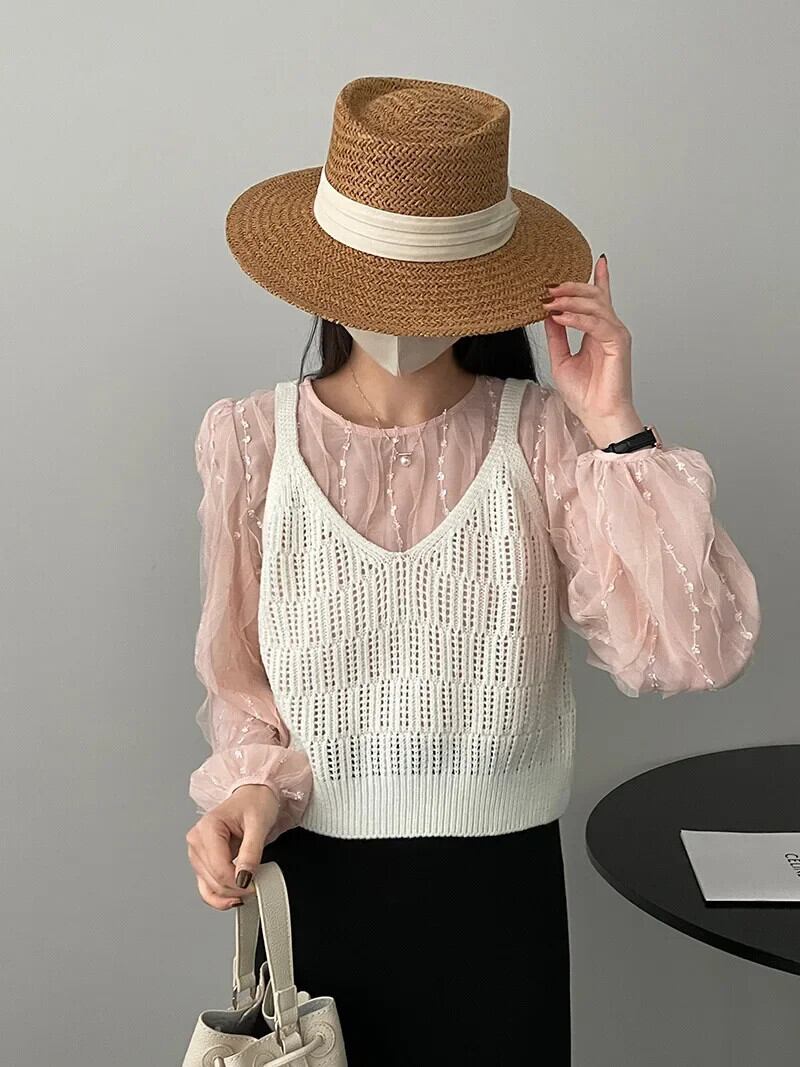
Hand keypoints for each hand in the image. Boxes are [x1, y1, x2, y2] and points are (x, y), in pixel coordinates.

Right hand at [185, 784, 279, 909]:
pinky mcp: (202, 860)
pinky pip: (206, 885)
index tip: (255, 885)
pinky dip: (219, 896)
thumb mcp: (259, 824)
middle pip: (213, 880)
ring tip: (248, 890)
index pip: (219, 868)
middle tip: (257, 886)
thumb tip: (244, 878)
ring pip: (208, 886)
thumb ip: (251, 852)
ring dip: (227, 894)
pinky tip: (233, 898)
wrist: (254, 794)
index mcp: (208, 828)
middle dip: (235, 889)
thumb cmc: (255, 802)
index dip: (238, 883)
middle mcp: (197, 840)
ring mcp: (197, 852)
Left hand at [542, 254, 644, 448]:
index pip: (600, 299)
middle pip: (594, 296)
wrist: (597, 415)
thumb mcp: (561, 359)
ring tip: (549, 302)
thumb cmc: (585, 395)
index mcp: (598, 332)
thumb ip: (557, 335)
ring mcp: (616, 335)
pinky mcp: (618, 343)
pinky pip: (596, 323)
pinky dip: (577, 318)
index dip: (599, 278)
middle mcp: (610, 329)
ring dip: (570, 301)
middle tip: (549, 287)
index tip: (596, 259)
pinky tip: (560, 317)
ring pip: (595, 305)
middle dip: (571, 287)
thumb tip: (548, 314)